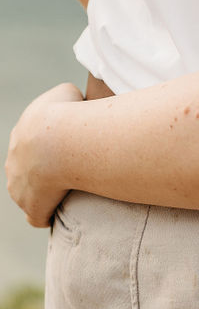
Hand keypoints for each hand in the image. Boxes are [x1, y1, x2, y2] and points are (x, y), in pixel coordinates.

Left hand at [6, 83, 82, 226]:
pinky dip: (44, 215)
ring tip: (68, 187)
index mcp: (22, 133)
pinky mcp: (32, 205)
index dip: (49, 142)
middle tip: (69, 164)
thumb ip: (66, 99)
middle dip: (43, 167)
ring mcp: (19, 185)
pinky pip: (36, 216)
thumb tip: (75, 106)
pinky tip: (56, 213)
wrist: (59, 140)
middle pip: (26, 167)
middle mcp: (14, 161)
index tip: (68, 142)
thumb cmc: (66, 112)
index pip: (31, 140)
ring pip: (27, 191)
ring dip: (43, 191)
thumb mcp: (66, 92)